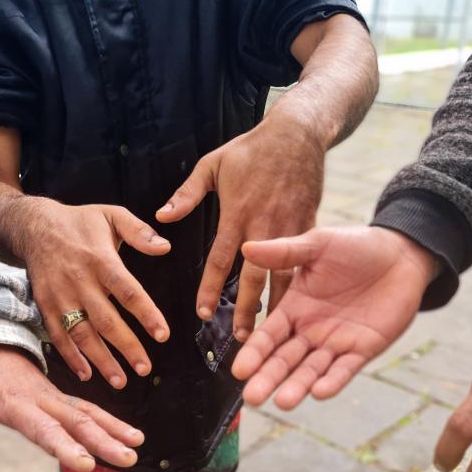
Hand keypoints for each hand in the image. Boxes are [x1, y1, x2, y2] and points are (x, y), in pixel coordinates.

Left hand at [0, 345, 143, 471]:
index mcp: (17, 403)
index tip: (86, 463)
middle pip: (76, 422)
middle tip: (128, 459)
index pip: (43, 429)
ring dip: (113, 429)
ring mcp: (52, 398)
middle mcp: (41, 400)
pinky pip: (86, 410)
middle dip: (103, 441)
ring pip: (88, 414)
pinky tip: (128, 436)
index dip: (64, 446)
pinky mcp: (57, 398)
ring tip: (137, 446)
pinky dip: (109, 422)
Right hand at [21, 199, 170, 387]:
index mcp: (100, 259)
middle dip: (126, 347)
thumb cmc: (80, 222)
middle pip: (105, 320)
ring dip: (101, 360)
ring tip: (120, 380)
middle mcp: (79, 281)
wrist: (34, 225)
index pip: (127, 290)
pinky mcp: (45, 306)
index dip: (145, 313)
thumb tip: (165, 247)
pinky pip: (58, 336)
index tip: (162, 335)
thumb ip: (139, 231)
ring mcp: (60, 296)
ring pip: (82, 334)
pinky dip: (71, 357)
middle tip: (145, 369)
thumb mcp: (112, 214)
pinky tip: (87, 374)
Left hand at [156, 113, 325, 338]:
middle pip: (254, 276)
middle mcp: (264, 225)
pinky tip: (298, 306)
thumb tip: (161, 218)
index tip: (202, 313)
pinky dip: (300, 284)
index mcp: (237, 213)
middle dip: (247, 309)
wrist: (298, 133)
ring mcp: (290, 227)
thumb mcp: (212, 165)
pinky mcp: (310, 226)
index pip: (220, 259)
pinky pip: (304, 262)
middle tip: (241, 337)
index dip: (210, 287)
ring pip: (283, 275)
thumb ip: (186, 194)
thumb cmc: (251, 149)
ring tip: (271, 332)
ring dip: (276, 305)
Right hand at [232, 226, 437, 408]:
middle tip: (252, 398)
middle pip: (284, 360)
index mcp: (294, 308)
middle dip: (268, 378)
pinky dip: (333, 381)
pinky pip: (345, 369)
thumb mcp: (317, 245)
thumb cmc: (356, 247)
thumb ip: (284, 252)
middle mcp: (309, 331)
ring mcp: (335, 343)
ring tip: (283, 402)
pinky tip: (319, 392)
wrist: (400, 255)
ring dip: (297, 386)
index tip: (239, 370)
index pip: (268, 336)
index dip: (254, 353)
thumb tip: (247, 248)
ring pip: (311, 371)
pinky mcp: (362, 350)